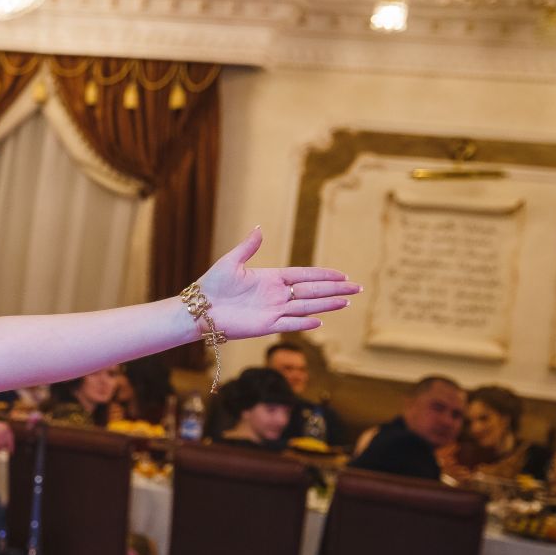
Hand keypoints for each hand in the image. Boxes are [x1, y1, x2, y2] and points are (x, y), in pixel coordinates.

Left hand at [193, 227, 360, 339]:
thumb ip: (248, 247)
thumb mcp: (231, 262)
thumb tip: (259, 228)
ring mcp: (273, 311)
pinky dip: (303, 323)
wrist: (199, 309)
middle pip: (311, 291)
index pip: (304, 275)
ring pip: (305, 307)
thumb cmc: (212, 284)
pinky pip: (288, 324)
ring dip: (326, 304)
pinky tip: (320, 320)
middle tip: (356, 288)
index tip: (342, 275)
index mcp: (271, 278)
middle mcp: (276, 295)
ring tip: (346, 301)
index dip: (323, 275)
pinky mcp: (265, 326)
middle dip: (334, 289)